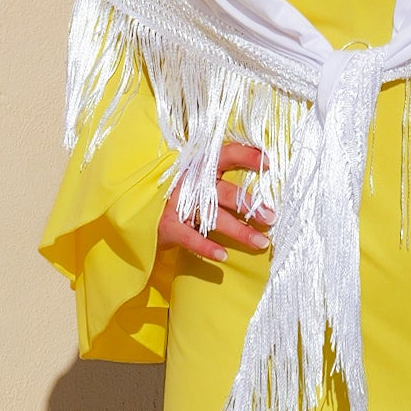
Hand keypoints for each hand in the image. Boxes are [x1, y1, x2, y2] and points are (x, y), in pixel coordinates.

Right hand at [157, 140, 273, 264]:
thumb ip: (222, 179)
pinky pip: (190, 238)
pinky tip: (223, 256)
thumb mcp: (198, 180)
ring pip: (214, 217)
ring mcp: (178, 203)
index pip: (225, 154)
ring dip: (239, 231)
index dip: (246, 156)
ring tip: (260, 243)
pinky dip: (206, 247)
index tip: (269, 163)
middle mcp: (190, 182)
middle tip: (271, 217)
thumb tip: (260, 192)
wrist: (140, 209)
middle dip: (251, 206)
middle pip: (226, 192)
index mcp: (200, 166)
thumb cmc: (180, 195)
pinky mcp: (168, 225)